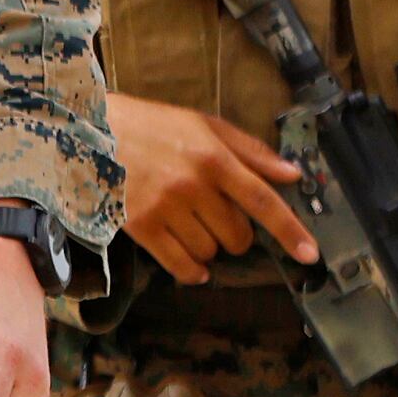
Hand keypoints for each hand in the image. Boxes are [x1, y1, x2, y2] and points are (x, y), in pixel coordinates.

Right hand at [112, 94, 315, 280]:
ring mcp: (164, 208)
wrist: (87, 131)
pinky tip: (192, 265)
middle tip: (218, 220)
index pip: (262, 200)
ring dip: (208, 247)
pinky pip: (180, 265)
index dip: (290, 230)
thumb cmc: (149, 126)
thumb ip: (250, 151)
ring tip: (191, 227)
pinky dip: (192, 271)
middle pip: (237, 234)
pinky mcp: (140, 227)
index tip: (310, 254)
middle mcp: (192, 185)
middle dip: (236, 235)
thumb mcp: (202, 125)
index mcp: (213, 157)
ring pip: (209, 251)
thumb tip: (291, 174)